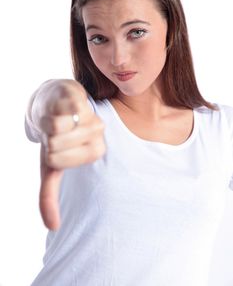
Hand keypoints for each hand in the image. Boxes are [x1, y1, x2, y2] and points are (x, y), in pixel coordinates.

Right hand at [38, 80, 105, 229]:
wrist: (54, 103)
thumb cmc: (54, 137)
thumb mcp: (50, 168)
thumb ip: (50, 196)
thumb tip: (52, 228)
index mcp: (95, 151)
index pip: (58, 162)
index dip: (50, 154)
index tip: (58, 146)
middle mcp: (96, 134)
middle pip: (56, 145)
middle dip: (48, 139)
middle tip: (58, 131)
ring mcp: (89, 114)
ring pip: (58, 127)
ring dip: (49, 123)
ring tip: (59, 119)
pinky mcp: (80, 96)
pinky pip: (64, 108)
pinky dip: (54, 109)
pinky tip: (60, 107)